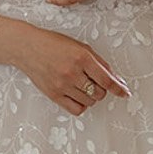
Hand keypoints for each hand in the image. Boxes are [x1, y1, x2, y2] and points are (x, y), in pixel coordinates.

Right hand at [15, 26, 129, 115]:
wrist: (27, 47)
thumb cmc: (53, 44)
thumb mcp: (80, 47)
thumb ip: (99, 63)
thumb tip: (116, 79)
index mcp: (81, 57)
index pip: (106, 80)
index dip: (119, 88)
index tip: (125, 93)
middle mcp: (72, 73)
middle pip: (99, 93)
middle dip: (102, 89)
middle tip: (94, 81)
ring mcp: (62, 85)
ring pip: (89, 101)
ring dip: (91, 96)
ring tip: (83, 85)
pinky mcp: (54, 95)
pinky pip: (76, 109)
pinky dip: (82, 105)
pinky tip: (78, 95)